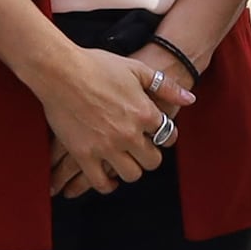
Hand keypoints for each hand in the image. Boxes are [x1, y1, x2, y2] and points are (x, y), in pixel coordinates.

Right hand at [34, 42, 174, 200]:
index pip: (168, 137)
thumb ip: (166, 86)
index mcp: (145, 113)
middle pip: (152, 162)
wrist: (60, 70)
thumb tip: (190, 99)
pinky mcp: (84, 155)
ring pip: (130, 175)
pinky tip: (107, 178)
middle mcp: (129, 134)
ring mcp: (106, 147)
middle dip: (149, 157)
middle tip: (141, 151)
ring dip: (130, 170)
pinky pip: (100, 182)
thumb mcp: (137, 69)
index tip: (157, 136)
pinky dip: (106, 185)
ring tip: (125, 162)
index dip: (165, 137)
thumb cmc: (97, 65)